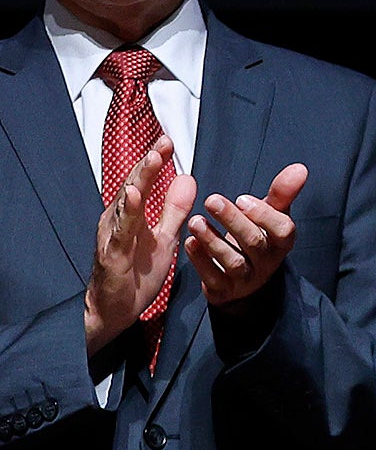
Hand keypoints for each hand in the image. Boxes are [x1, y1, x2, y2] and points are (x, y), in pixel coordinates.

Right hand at [84, 133, 193, 355]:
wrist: (115, 309)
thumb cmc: (136, 272)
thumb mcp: (164, 237)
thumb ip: (173, 209)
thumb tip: (187, 177)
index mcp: (131, 215)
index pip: (144, 183)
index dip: (155, 162)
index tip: (169, 140)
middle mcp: (118, 221)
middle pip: (133, 186)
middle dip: (148, 163)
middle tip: (164, 141)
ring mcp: (113, 237)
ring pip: (125, 205)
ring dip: (138, 181)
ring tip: (152, 160)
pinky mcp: (113, 255)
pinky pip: (122, 232)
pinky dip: (128, 213)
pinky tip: (134, 197)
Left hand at [189, 164, 306, 307]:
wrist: (243, 281)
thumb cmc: (256, 239)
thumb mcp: (271, 217)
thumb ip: (282, 194)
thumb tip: (300, 168)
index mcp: (281, 243)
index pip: (283, 231)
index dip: (264, 216)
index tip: (242, 198)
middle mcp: (267, 262)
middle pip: (254, 243)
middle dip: (233, 221)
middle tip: (212, 200)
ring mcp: (246, 279)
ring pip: (233, 261)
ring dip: (213, 241)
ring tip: (195, 221)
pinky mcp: (224, 290)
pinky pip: (213, 277)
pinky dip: (200, 260)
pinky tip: (190, 242)